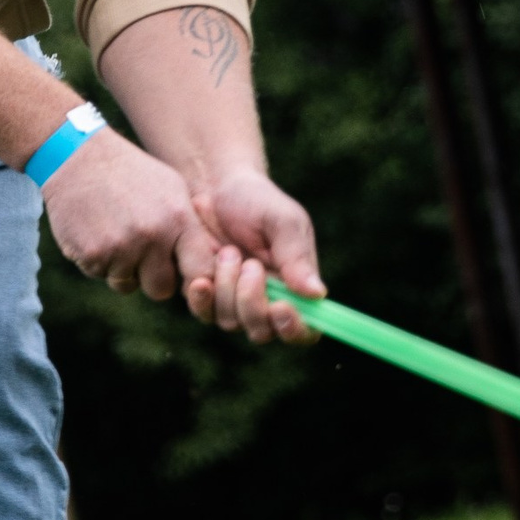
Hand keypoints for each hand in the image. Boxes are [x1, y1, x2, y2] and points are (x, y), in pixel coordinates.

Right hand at [42, 128, 207, 302]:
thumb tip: (210, 265)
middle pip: (161, 289)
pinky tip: (95, 232)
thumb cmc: (130, 172)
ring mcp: (121, 248)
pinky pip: (100, 276)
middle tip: (140, 254)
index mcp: (178, 219)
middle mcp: (152, 237)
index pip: (201, 272)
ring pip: (127, 284)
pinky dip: (98, 261)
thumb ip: (189, 227)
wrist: (77, 157)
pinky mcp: (92, 255)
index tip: (183, 272)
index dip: (194, 279)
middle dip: (152, 278)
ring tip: (114, 233)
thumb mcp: (171, 188)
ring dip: (121, 269)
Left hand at [187, 171, 323, 344]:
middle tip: (251, 265)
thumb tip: (318, 294)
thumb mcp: (283, 221)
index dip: (295, 330)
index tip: (280, 307)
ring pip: (232, 322)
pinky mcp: (207, 296)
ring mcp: (234, 302)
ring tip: (228, 251)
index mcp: (296, 288)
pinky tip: (201, 278)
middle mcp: (266, 301)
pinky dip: (203, 297)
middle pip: (263, 332)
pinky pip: (204, 312)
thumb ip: (298, 257)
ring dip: (228, 288)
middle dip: (253, 303)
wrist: (214, 187)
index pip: (305, 330)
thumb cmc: (257, 201)